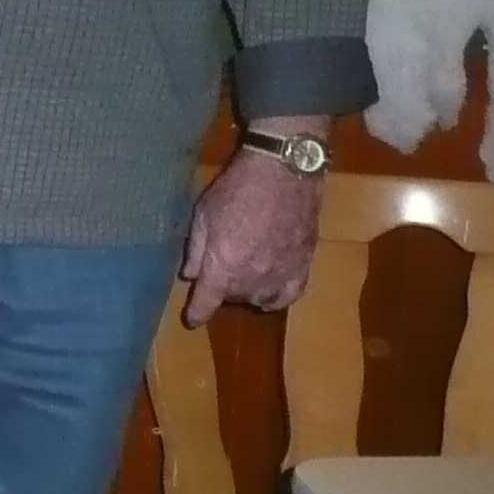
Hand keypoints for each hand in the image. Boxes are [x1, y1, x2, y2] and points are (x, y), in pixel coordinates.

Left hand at [182, 144, 322, 325]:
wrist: (282, 174)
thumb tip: (190, 275)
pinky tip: (270, 296)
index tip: (192, 320)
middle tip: (218, 272)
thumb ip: (196, 249)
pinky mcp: (303, 265)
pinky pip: (290, 295)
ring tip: (241, 279)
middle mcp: (253, 277)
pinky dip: (277, 299)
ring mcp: (281, 273)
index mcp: (224, 265)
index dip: (197, 313)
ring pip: (260, 299)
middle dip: (222, 291)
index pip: (207, 301)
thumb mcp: (203, 214)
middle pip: (233, 298)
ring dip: (247, 294)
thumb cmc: (236, 189)